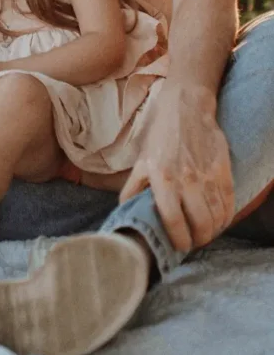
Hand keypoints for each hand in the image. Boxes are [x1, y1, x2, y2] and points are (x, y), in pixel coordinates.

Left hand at [120, 81, 233, 252]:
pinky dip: (226, 218)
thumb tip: (124, 210)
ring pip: (217, 218)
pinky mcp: (224, 172)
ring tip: (205, 232)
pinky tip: (219, 220)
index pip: (172, 221)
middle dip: (198, 240)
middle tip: (193, 241)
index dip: (177, 240)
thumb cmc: (161, 135)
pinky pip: (229, 204)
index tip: (179, 246)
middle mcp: (186, 180)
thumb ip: (133, 188)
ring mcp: (207, 177)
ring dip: (213, 231)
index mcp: (161, 178)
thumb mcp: (141, 160)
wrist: (186, 108)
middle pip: (199, 225)